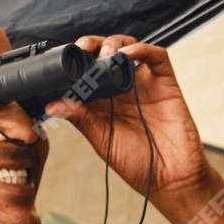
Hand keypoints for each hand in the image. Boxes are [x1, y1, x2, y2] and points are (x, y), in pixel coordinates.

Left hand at [44, 35, 213, 208]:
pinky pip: (156, 56)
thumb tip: (52, 106)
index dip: (75, 60)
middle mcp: (123, 89)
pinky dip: (142, 49)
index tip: (64, 59)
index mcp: (104, 102)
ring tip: (104, 55)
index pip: (86, 71)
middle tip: (82, 50)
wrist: (171, 179)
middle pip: (106, 53)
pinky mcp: (165, 83)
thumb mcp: (102, 140)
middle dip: (93, 45)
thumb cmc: (138, 164)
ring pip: (129, 48)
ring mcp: (145, 84)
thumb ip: (81, 119)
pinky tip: (128, 54)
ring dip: (114, 44)